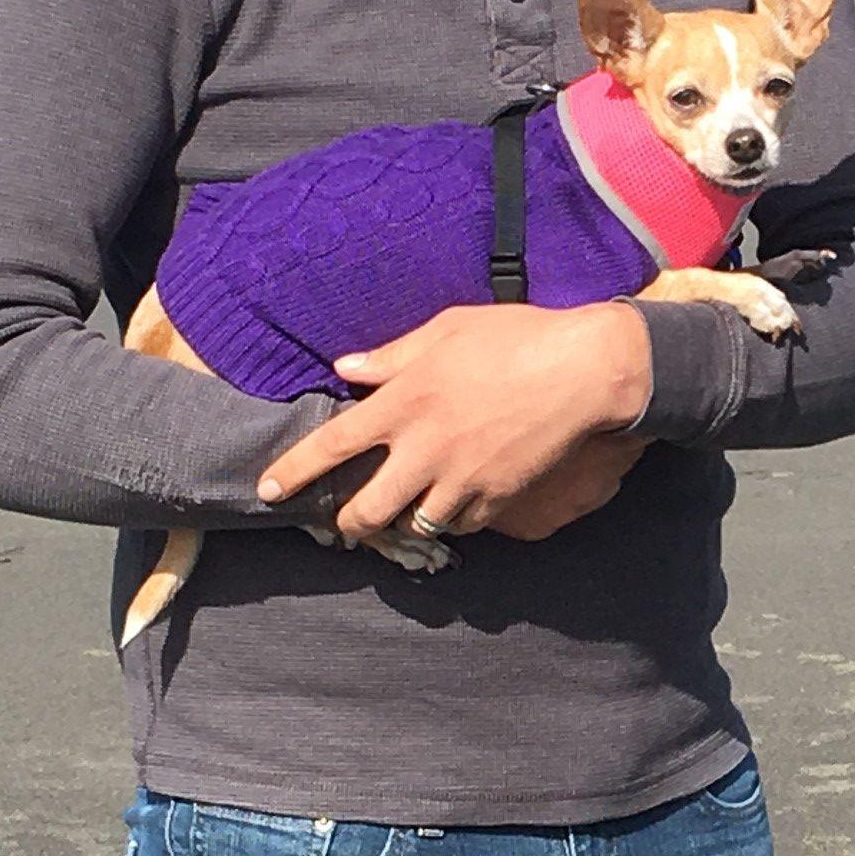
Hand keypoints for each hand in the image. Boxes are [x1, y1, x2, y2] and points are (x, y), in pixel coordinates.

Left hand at [256, 300, 652, 548]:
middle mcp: (424, 450)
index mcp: (404, 403)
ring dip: (404, 521)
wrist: (585, 371)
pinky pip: (462, 526)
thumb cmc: (515, 338)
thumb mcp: (446, 330)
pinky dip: (453, 521)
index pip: (332, 446)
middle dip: (350, 522)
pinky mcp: (497, 498)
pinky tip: (457, 503)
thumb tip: (347, 367)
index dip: (294, 472)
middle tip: (350, 519)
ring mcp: (462, 480)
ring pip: (413, 525)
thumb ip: (391, 357)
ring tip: (406, 509)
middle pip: (366, 510)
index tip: (269, 491)